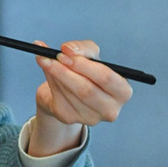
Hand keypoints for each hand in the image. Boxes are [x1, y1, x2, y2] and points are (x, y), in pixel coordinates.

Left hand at [29, 40, 133, 156]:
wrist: (69, 89)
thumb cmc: (86, 71)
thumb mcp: (89, 54)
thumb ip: (82, 48)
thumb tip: (68, 49)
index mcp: (122, 91)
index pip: (106, 78)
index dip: (84, 64)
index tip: (64, 52)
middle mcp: (110, 109)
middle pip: (86, 90)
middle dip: (65, 70)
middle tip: (51, 57)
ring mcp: (90, 117)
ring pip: (69, 93)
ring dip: (54, 74)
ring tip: (46, 60)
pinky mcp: (70, 118)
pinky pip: (58, 98)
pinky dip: (50, 81)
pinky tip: (48, 72)